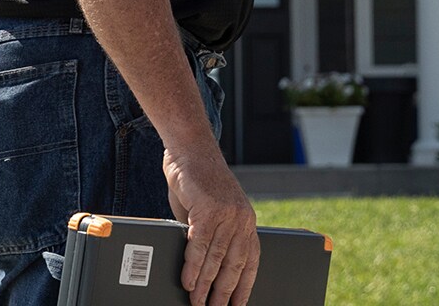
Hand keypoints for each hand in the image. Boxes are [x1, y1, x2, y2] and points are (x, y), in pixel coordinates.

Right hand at [163, 145, 259, 305]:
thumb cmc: (198, 180)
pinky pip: (200, 245)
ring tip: (197, 301)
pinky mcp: (209, 209)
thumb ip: (212, 235)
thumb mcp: (212, 210)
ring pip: (216, 258)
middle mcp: (242, 219)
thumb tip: (203, 268)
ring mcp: (227, 214)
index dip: (245, 286)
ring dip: (205, 285)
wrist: (191, 148)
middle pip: (234, 265)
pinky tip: (188, 280)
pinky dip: (193, 266)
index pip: (251, 262)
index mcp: (247, 222)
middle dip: (224, 292)